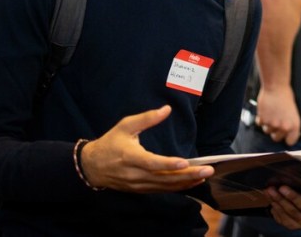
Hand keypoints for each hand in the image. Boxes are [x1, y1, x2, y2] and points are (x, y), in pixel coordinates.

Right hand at [79, 105, 213, 192]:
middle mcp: (135, 174)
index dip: (168, 165)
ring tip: (204, 176)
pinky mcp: (141, 190)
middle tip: (208, 170)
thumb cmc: (110, 143)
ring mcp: (138, 185)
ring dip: (186, 183)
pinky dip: (177, 187)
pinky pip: (162, 190)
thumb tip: (167, 109)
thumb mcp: (126, 125)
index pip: (152, 163)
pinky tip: (191, 182)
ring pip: (165, 187)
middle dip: (188, 175)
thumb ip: (147, 118)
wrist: (92, 167)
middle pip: (164, 178)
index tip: (185, 163)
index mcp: (130, 157)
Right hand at [255, 87, 300, 144]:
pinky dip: (261, 119)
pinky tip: (265, 111)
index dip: (287, 138)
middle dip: (275, 132)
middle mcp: (284, 127)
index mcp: (294, 125)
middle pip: (276, 138)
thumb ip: (289, 123)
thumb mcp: (293, 112)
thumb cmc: (285, 96)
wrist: (276, 87)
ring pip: (267, 131)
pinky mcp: (263, 120)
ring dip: (268, 124)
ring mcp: (273, 124)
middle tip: (275, 123)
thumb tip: (286, 132)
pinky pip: (260, 124)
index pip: (290, 141)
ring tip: (270, 113)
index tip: (285, 136)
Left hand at [267, 186, 300, 229]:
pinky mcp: (295, 226)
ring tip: (271, 190)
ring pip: (293, 213)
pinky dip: (277, 209)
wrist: (298, 197)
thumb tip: (294, 168)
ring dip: (280, 201)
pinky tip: (271, 200)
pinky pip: (285, 220)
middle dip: (293, 196)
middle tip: (282, 187)